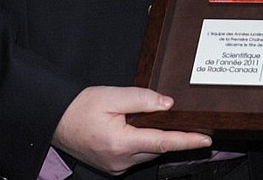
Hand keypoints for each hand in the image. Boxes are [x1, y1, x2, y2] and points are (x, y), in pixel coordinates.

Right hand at [52, 85, 211, 175]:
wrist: (56, 120)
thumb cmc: (81, 107)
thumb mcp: (113, 96)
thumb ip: (143, 99)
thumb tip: (168, 105)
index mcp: (121, 143)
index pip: (163, 142)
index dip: (187, 141)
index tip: (205, 140)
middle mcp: (119, 160)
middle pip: (157, 149)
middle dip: (175, 138)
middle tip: (193, 124)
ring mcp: (115, 166)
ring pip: (147, 152)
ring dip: (156, 139)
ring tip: (161, 122)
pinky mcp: (112, 166)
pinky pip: (137, 155)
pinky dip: (144, 143)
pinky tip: (141, 130)